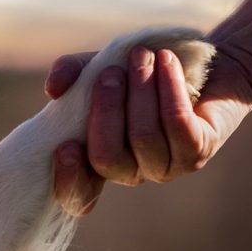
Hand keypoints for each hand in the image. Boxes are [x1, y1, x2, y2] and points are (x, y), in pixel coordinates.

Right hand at [46, 43, 251, 215]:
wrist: (197, 62)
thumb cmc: (139, 72)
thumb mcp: (98, 67)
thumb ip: (71, 73)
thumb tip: (54, 89)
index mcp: (100, 160)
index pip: (79, 195)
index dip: (70, 181)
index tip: (65, 148)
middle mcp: (132, 172)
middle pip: (107, 158)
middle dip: (106, 111)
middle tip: (111, 72)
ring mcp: (166, 167)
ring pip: (143, 136)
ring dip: (140, 89)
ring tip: (142, 55)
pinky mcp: (198, 151)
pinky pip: (176, 124)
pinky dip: (168, 88)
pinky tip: (166, 61)